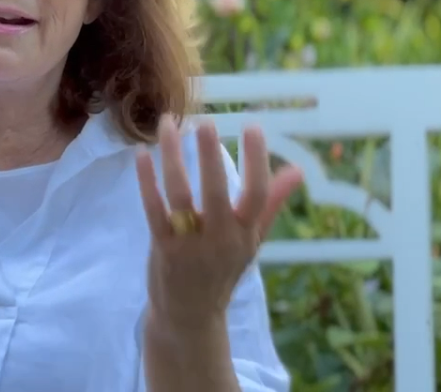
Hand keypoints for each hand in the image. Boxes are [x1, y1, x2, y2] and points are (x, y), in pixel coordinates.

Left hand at [136, 115, 302, 331]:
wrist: (190, 317)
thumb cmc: (223, 270)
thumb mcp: (252, 240)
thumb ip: (272, 203)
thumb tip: (298, 169)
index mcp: (246, 234)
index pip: (257, 193)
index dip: (257, 160)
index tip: (253, 126)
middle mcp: (220, 238)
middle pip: (216, 193)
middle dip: (211, 157)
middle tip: (206, 123)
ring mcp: (189, 244)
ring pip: (180, 195)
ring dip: (173, 158)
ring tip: (168, 125)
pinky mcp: (162, 247)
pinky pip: (153, 209)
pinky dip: (146, 181)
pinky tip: (142, 155)